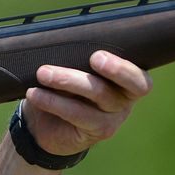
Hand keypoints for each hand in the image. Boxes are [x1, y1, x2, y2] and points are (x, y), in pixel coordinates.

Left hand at [23, 51, 152, 155]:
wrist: (43, 125)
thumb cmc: (63, 90)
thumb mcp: (72, 71)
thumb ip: (77, 59)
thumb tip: (63, 43)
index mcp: (125, 80)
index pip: (138, 76)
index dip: (123, 68)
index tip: (98, 56)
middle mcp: (124, 100)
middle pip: (122, 84)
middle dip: (109, 69)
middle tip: (92, 57)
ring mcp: (112, 118)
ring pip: (97, 95)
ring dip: (68, 80)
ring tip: (43, 73)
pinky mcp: (96, 131)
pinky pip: (76, 113)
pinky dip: (53, 101)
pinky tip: (36, 94)